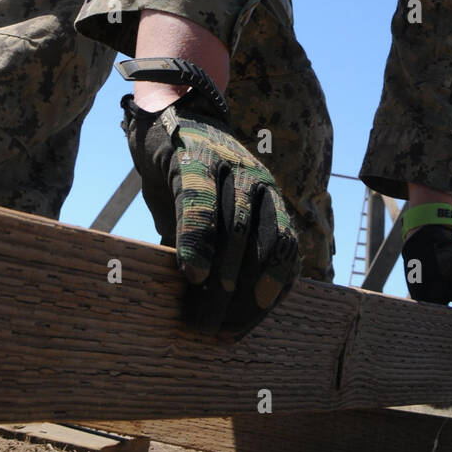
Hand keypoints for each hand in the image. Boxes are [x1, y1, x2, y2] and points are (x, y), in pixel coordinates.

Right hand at [122, 92, 299, 336]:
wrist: (166, 117)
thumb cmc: (188, 182)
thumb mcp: (214, 219)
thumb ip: (218, 255)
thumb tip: (206, 315)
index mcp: (270, 203)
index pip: (285, 256)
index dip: (267, 298)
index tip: (239, 332)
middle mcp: (259, 185)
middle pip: (264, 248)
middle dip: (243, 299)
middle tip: (215, 333)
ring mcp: (229, 168)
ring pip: (237, 229)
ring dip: (222, 280)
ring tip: (199, 317)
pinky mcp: (194, 156)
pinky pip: (201, 201)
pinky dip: (198, 240)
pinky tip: (189, 272)